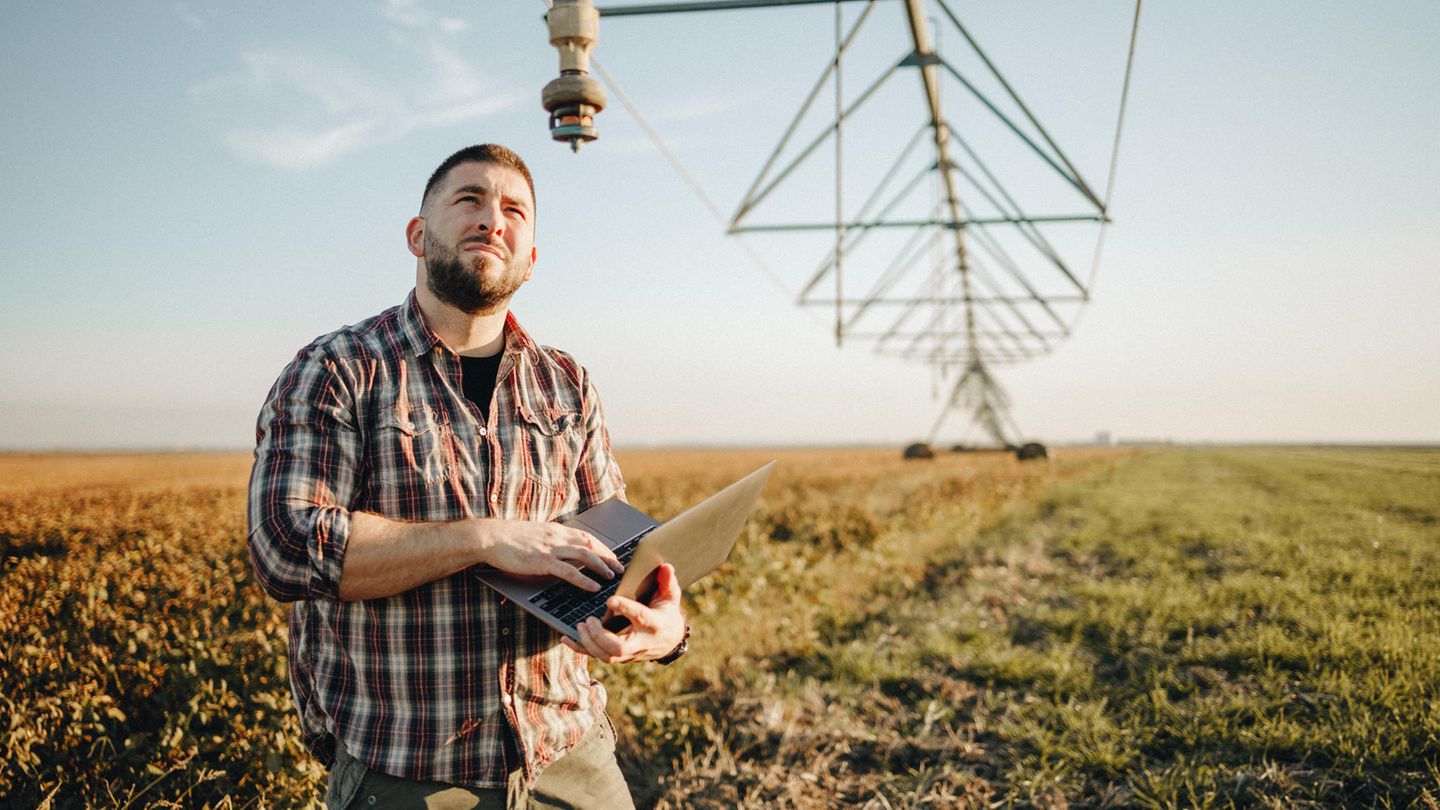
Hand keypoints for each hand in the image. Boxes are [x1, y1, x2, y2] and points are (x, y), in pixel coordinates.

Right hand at [475, 519, 623, 591]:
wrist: (491, 537)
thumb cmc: (509, 538)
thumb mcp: (535, 534)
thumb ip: (550, 540)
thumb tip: (560, 548)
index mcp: (556, 530)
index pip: (586, 536)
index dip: (602, 546)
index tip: (612, 555)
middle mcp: (558, 536)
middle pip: (591, 544)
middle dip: (608, 556)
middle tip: (620, 567)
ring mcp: (551, 548)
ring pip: (586, 555)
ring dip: (602, 566)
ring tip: (612, 577)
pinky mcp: (543, 562)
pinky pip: (570, 571)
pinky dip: (585, 579)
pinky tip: (594, 586)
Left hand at [562, 563, 685, 662]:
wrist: (669, 641)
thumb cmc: (667, 614)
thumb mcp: (671, 597)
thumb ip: (667, 582)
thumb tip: (666, 566)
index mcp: (654, 624)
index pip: (640, 617)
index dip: (626, 609)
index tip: (610, 600)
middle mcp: (641, 642)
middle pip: (618, 648)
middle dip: (599, 636)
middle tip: (589, 620)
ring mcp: (629, 653)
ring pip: (606, 656)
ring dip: (589, 642)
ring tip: (580, 625)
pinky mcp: (618, 657)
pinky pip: (597, 656)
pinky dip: (580, 648)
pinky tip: (566, 638)